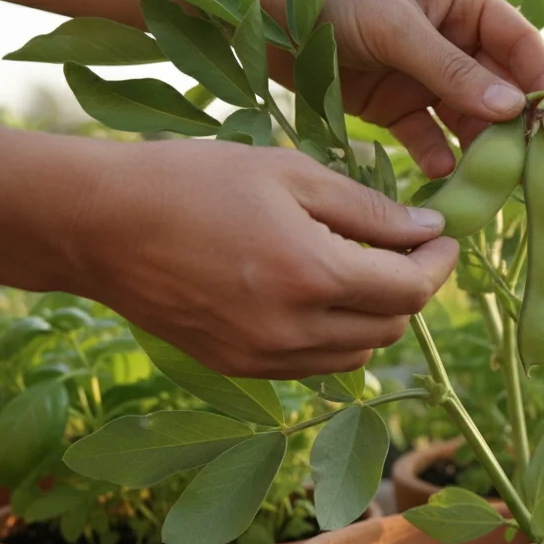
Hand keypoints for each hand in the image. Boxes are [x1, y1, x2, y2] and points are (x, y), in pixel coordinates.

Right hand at [68, 139, 457, 379]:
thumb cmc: (194, 181)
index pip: (411, 290)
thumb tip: (428, 231)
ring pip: (358, 355)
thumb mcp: (290, 174)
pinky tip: (317, 296)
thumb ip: (367, 209)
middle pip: (391, 327)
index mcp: (313, 275)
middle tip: (405, 247)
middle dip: (410, 288)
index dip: (439, 264)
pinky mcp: (239, 369)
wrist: (99, 225)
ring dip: (375, 317)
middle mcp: (294, 330)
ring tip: (360, 270)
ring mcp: (264, 358)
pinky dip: (334, 338)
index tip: (444, 237)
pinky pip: (314, 366)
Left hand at [323, 0, 543, 177]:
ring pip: (467, 119)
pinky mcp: (396, 107)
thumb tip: (513, 109)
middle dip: (514, 126)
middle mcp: (453, 41)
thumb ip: (452, 71)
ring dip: (478, 149)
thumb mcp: (396, 28)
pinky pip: (427, 136)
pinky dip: (436, 156)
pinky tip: (441, 174)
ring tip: (487, 180)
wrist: (261, 13)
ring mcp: (425, 77)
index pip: (520, 46)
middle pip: (499, 89)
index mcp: (463, 5)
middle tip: (528, 164)